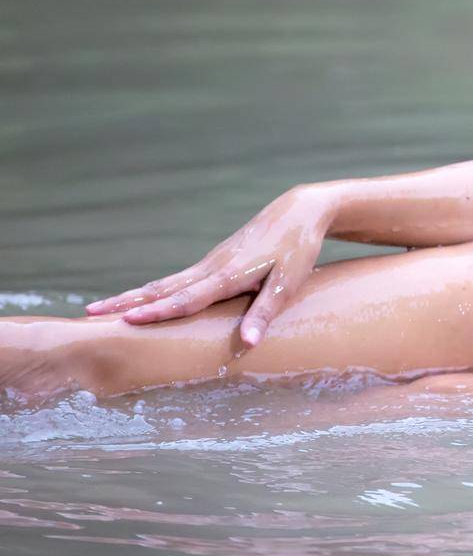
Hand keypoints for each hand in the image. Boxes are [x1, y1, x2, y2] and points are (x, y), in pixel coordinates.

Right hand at [84, 183, 338, 346]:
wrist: (299, 211)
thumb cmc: (297, 249)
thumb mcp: (288, 283)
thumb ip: (265, 312)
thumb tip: (247, 344)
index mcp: (228, 274)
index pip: (187, 298)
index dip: (158, 311)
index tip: (127, 320)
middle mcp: (211, 268)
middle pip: (162, 289)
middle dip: (126, 302)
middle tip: (89, 314)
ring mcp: (209, 263)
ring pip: (164, 283)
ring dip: (133, 296)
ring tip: (100, 308)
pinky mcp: (214, 262)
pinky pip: (176, 280)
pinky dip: (153, 291)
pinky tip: (141, 299)